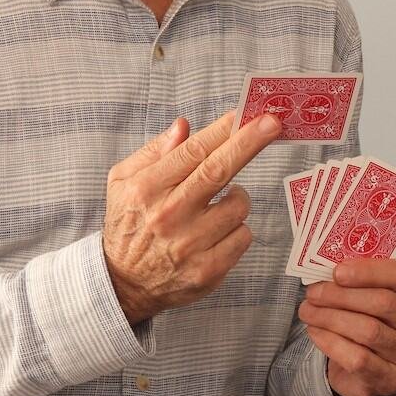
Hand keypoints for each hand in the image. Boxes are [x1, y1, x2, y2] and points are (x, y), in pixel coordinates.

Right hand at [104, 109, 282, 325]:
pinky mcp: (208, 271)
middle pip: (218, 171)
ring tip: (218, 204)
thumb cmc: (128, 224)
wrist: (123, 282)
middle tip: (273, 123)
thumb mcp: (123, 182)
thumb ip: (154, 152)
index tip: (246, 113)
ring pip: (239, 206)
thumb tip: (184, 125)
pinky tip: (218, 231)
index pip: (192, 152)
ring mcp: (190, 246)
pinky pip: (244, 237)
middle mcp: (168, 216)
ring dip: (238, 199)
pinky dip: (238, 229)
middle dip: (249, 143)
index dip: (223, 130)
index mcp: (147, 189)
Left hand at [298, 258, 395, 395]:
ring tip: (309, 311)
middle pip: (383, 303)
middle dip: (341, 295)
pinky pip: (357, 358)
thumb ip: (360, 281)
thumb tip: (326, 269)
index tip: (338, 271)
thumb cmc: (373, 324)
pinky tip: (316, 332)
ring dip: (331, 318)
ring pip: (368, 330)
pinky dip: (330, 342)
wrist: (371, 370)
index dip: (368, 271)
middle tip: (314, 293)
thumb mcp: (374, 297)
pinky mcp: (390, 378)